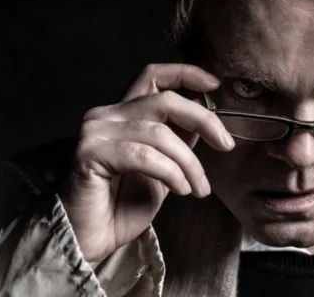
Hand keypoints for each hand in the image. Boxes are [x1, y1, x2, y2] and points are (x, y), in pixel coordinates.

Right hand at [58, 64, 234, 265]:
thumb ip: (178, 141)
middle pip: (164, 100)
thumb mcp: (163, 169)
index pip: (153, 76)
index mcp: (123, 113)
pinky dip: (170, 173)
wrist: (88, 239)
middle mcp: (106, 115)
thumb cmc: (121, 207)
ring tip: (199, 188)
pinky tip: (180, 190)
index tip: (216, 86)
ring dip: (189, 163)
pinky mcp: (89, 153)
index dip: (185, 74)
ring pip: (159, 133)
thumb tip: (206, 120)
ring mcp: (95, 131)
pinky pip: (144, 156)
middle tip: (226, 145)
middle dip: (203, 120)